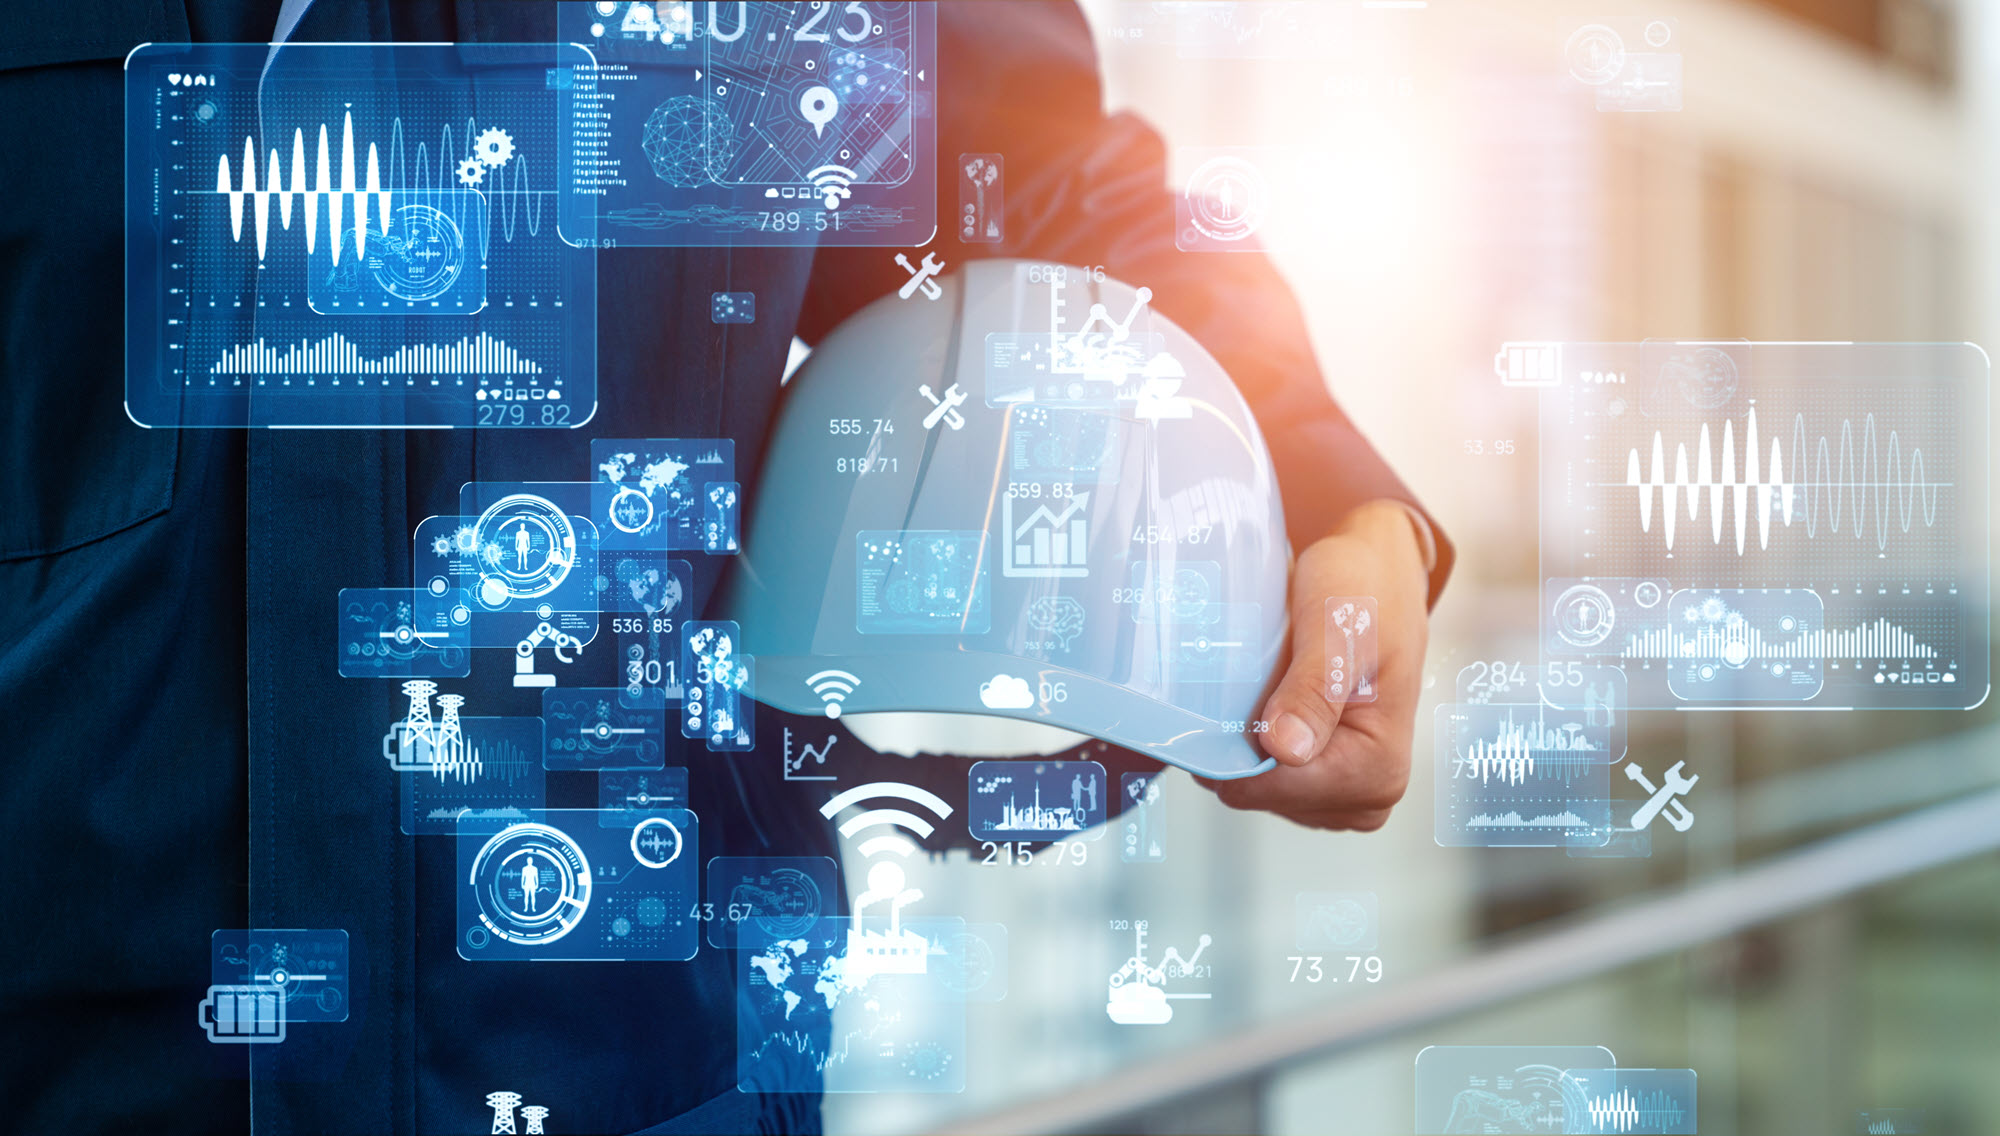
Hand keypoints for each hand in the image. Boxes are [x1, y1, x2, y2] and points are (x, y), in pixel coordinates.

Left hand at [1199, 499, 1431, 830]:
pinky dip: (1248, 742)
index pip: (1276, 791)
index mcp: (1378, 768)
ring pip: (1256, 788)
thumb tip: (1286, 749)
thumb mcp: (1338, 628)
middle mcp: (1367, 791)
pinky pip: (1263, 776)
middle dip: (1238, 747)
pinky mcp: (1323, 775)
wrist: (1371, 568)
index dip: (1234, 754)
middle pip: (1262, 796)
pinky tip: (1254, 702)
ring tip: (1254, 688)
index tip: (1213, 708)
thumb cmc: (1365, 589)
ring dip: (1240, 742)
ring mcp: (1343, 788)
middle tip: (1242, 685)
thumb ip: (1314, 689)